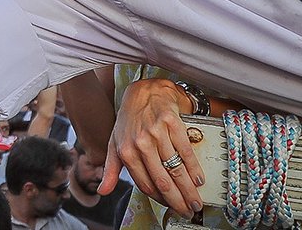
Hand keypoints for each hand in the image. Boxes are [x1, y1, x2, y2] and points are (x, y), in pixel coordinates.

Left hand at [101, 78, 203, 216]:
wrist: (145, 90)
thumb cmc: (130, 119)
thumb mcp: (115, 142)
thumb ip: (110, 169)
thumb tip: (103, 191)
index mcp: (126, 151)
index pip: (145, 184)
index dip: (160, 199)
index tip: (170, 207)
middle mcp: (141, 143)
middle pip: (162, 180)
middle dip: (178, 200)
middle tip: (188, 211)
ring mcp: (157, 132)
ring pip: (175, 168)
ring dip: (188, 188)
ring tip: (196, 200)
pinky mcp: (172, 122)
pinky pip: (186, 150)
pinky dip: (194, 167)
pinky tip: (198, 179)